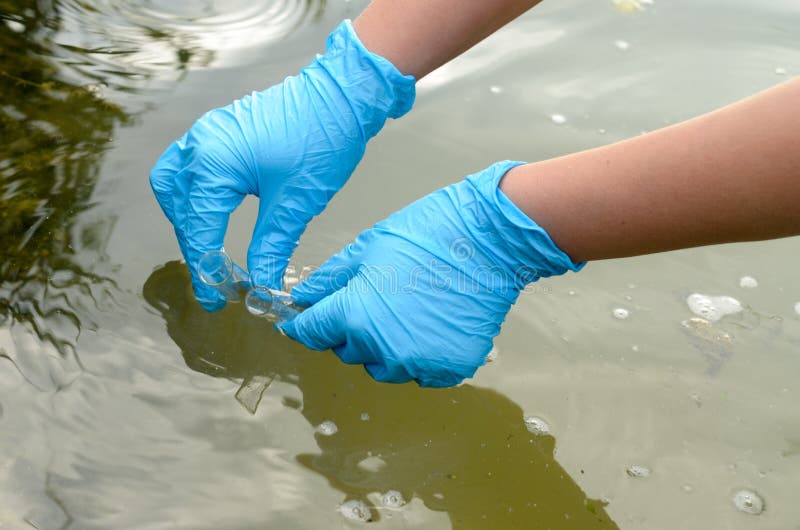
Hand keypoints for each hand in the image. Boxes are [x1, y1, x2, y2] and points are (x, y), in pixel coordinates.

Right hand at [149, 21, 414, 309]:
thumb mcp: (296, 204)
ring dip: (186, 219)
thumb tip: (261, 287)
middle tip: (214, 280)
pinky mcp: (219, 129)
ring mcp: (206, 132)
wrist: (341, 95)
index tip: (216, 300)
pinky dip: (192, 195)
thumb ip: (271, 248)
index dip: (206, 270)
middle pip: (180, 209)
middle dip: (195, 247)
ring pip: (173, 185)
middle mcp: (200, 144)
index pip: (199, 228)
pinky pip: (188, 166)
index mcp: (214, 163)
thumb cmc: (321, 141)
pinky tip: (212, 213)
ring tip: (207, 249)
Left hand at [279, 161, 583, 386]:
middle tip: (372, 299)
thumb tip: (303, 297)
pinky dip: (420, 356)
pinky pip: (420, 373)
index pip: (313, 333)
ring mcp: (419, 362)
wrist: (490, 241)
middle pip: (348, 352)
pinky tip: (430, 324)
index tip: (301, 323)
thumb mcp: (368, 248)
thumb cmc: (429, 234)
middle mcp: (383, 348)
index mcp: (355, 315)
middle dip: (350, 331)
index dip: (304, 326)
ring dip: (384, 347)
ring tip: (405, 311)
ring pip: (384, 367)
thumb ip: (330, 279)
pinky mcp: (450, 369)